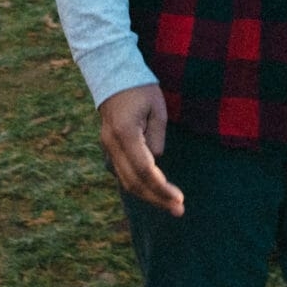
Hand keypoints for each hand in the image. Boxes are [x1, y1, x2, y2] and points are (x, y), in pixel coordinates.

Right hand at [98, 84, 183, 216]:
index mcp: (125, 133)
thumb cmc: (140, 89)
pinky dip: (139, 185)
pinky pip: (122, 173)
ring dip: (148, 196)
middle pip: (133, 181)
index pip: (144, 170)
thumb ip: (157, 137)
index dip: (161, 188)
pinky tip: (154, 192)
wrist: (113, 75)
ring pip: (126, 180)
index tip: (179, 198)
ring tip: (170, 205)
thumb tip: (156, 159)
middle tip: (179, 210)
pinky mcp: (108, 147)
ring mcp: (107, 146)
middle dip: (156, 198)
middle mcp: (112, 143)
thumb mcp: (157, 109)